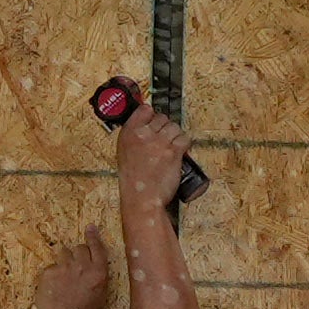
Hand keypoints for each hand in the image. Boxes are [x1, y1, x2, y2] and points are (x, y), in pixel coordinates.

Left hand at [35, 222, 123, 308]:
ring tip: (63, 278)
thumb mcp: (100, 295)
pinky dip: (53, 274)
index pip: (97, 248)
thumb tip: (94, 261)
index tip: (90, 228)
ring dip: (65, 261)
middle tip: (75, 267)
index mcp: (98, 273)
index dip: (93, 237)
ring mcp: (64, 268)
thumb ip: (98, 275)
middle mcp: (82, 267)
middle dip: (78, 254)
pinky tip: (54, 287)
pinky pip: (52, 266)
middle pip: (79, 248)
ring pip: (64, 253)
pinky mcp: (49, 271)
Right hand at [113, 99, 193, 231]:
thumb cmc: (133, 181)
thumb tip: (146, 127)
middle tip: (163, 139)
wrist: (142, 198)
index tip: (153, 120)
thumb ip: (134, 138)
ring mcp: (159, 142)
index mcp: (129, 133)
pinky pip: (184, 139)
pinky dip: (184, 144)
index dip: (151, 115)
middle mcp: (143, 135)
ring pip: (175, 127)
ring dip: (175, 136)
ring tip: (170, 148)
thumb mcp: (124, 153)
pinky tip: (178, 152)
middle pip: (162, 118)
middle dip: (165, 128)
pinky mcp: (173, 152)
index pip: (144, 110)